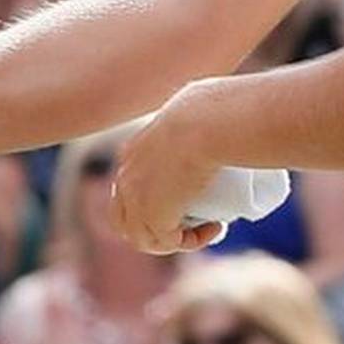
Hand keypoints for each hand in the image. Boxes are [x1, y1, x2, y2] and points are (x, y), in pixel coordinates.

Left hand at [109, 85, 226, 254]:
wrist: (204, 122)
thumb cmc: (208, 111)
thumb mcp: (197, 102)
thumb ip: (201, 100)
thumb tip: (218, 99)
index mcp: (130, 155)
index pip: (128, 189)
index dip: (153, 202)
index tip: (189, 199)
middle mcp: (126, 179)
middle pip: (125, 219)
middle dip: (156, 229)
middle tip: (193, 222)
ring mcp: (136, 200)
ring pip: (144, 238)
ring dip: (176, 239)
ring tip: (209, 226)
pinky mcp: (154, 217)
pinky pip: (167, 243)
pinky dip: (190, 241)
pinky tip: (213, 229)